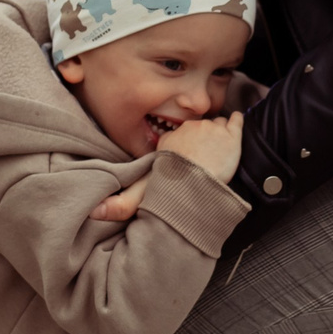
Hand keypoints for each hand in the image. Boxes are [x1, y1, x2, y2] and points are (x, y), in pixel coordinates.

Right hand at [87, 110, 245, 221]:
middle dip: (201, 141)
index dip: (183, 149)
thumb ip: (122, 202)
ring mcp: (210, 128)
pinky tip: (236, 131)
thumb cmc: (173, 189)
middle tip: (204, 160)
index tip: (186, 162)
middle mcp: (187, 129)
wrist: (202, 185)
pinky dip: (237, 124)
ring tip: (219, 154)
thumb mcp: (144, 194)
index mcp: (169, 141)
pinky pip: (236, 120)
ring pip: (216, 125)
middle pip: (198, 130)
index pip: (178, 138)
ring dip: (218, 137)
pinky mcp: (231, 133)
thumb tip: (95, 213)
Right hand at [158, 109, 242, 185]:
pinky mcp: (232, 137)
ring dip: (223, 129)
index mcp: (187, 127)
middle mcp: (202, 125)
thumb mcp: (163, 149)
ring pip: (222, 123)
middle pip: (209, 124)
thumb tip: (173, 133)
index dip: (199, 135)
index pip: (196, 127)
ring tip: (223, 141)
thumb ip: (168, 137)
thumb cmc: (176, 169)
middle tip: (210, 147)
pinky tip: (238, 118)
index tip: (200, 144)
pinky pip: (237, 121)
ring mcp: (218, 130)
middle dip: (210, 133)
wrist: (189, 180)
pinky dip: (237, 118)